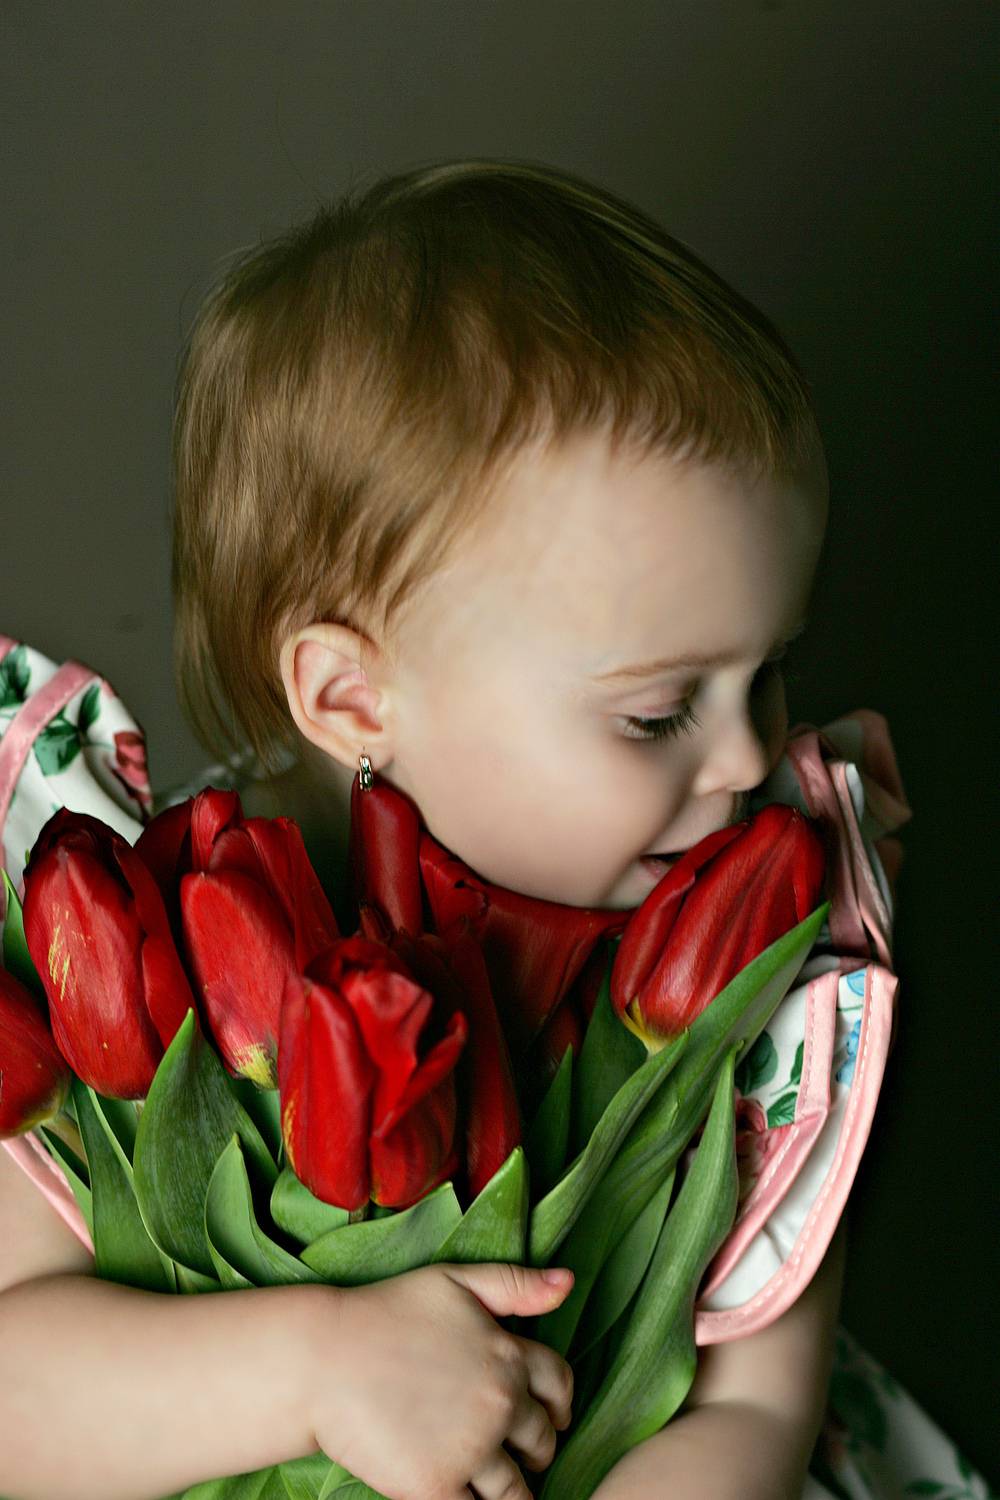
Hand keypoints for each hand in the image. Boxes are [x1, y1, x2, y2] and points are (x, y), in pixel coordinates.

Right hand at [305, 1260, 575, 1499]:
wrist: (322, 1358)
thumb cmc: (384, 1314)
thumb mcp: (455, 1281)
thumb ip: (515, 1284)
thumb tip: (568, 1284)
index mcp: (508, 1355)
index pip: (559, 1385)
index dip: (558, 1404)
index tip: (550, 1416)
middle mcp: (499, 1404)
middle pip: (540, 1441)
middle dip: (534, 1450)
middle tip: (517, 1455)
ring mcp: (471, 1449)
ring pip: (514, 1491)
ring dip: (510, 1492)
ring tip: (491, 1488)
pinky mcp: (437, 1486)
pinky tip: (465, 1498)